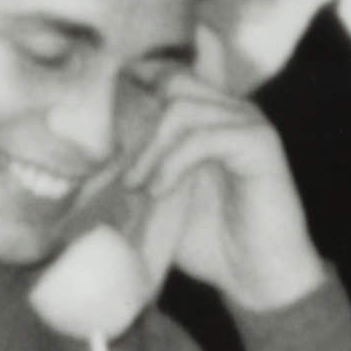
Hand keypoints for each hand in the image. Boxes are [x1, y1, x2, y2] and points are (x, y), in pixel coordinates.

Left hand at [120, 75, 335, 314]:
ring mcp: (249, 123)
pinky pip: (203, 136)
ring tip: (139, 187)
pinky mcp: (260, 144)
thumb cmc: (211, 241)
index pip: (173, 72)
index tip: (110, 112)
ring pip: (182, 106)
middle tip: (126, 174)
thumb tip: (89, 166)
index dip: (139, 78)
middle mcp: (231, 110)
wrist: (258, 278)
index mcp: (210, 116)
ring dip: (150, 149)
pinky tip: (160, 191)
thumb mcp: (161, 199)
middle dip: (138, 125)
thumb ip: (139, 170)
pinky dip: (173, 163)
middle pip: (172, 81)